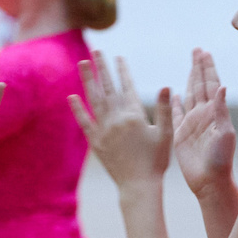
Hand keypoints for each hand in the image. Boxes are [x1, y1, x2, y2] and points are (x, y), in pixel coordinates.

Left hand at [69, 53, 173, 192]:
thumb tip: (165, 86)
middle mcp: (116, 120)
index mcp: (135, 116)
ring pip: (94, 100)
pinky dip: (78, 109)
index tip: (118, 57)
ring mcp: (104, 131)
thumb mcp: (166, 134)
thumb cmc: (156, 162)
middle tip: (96, 51)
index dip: (122, 71)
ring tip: (83, 64)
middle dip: (102, 68)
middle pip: (108, 88)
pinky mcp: (95, 143)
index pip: (127, 88)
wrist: (138, 186)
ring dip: (88, 80)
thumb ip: (164, 110)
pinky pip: (84, 122)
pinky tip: (71, 97)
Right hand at [172, 48, 237, 199]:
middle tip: (196, 50)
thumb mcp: (224, 133)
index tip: (204, 52)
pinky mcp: (180, 134)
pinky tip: (174, 94)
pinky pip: (176, 114)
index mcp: (214, 112)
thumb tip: (222, 86)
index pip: (210, 84)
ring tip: (190, 66)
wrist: (210, 181)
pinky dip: (175, 103)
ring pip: (189, 95)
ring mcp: (191, 124)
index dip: (207, 68)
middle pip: (200, 85)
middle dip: (198, 67)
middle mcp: (203, 115)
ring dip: (189, 79)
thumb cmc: (220, 160)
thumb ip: (221, 110)